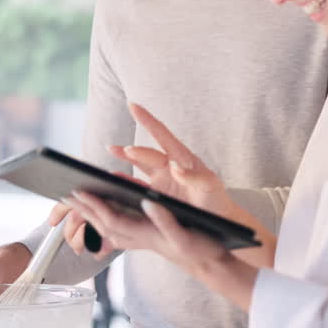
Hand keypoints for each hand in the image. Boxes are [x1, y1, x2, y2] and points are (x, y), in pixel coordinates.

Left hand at [67, 190, 227, 272]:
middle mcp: (141, 238)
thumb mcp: (185, 235)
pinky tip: (103, 213)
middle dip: (85, 209)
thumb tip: (147, 202)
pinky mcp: (148, 238)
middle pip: (105, 224)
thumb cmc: (202, 250)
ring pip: (110, 228)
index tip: (79, 192)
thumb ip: (165, 220)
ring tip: (78, 201)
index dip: (95, 206)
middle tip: (66, 193)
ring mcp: (143, 239)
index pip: (112, 220)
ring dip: (92, 214)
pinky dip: (106, 219)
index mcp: (146, 235)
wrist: (212, 266)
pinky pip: (120, 229)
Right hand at [109, 103, 238, 222]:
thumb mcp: (210, 186)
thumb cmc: (216, 200)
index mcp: (183, 158)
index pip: (162, 135)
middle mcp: (170, 166)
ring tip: (111, 149)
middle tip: (126, 150)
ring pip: (139, 165)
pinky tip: (113, 177)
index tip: (134, 106)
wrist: (216, 221)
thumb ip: (195, 177)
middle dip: (136, 151)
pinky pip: (137, 185)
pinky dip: (125, 180)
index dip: (148, 120)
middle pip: (148, 153)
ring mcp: (162, 180)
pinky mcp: (156, 196)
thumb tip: (176, 168)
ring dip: (125, 157)